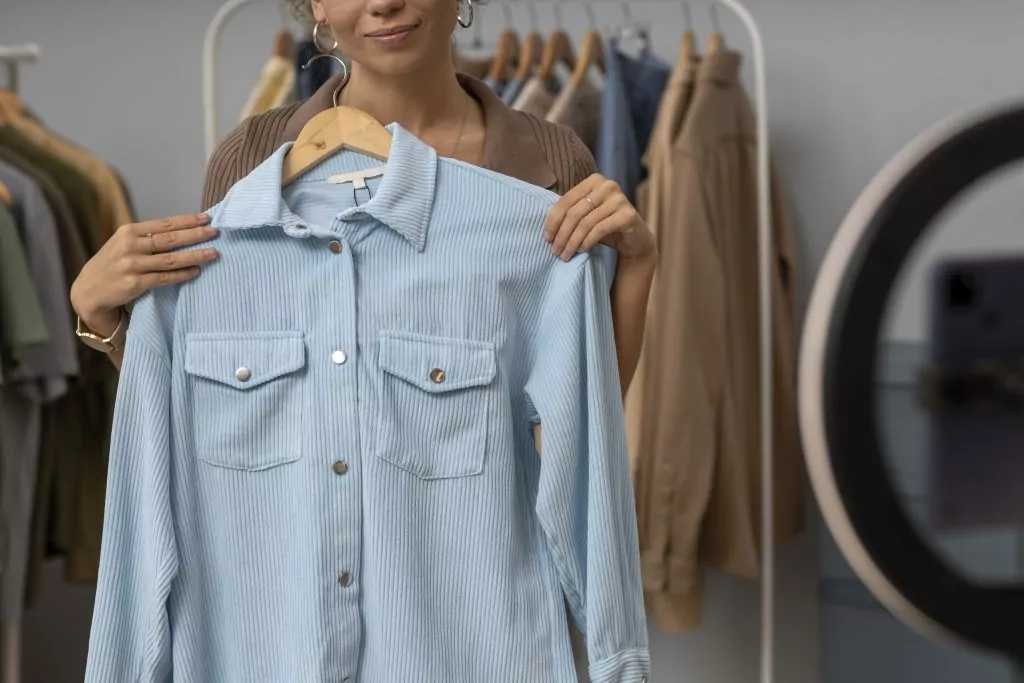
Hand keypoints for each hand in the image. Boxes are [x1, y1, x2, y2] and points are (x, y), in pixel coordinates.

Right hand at [70, 213, 218, 334]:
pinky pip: (164, 278)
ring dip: (194, 256)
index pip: (164, 224)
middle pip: (169, 239)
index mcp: (128, 232)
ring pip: (170, 259)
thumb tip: (182, 231)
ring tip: (213, 253)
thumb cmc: (112, 264)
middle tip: (215, 232)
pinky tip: (196, 271)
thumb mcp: (123, 244)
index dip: (187, 221)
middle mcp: (129, 246)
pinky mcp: (134, 283)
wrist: (88, 290)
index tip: (206, 217)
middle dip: (195, 234)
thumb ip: (146, 238)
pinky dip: (182, 274)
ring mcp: (132, 265)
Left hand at [544, 174, 655, 263]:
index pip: (566, 200)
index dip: (553, 221)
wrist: (635, 238)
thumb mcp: (585, 216)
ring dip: (572, 242)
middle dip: (561, 234)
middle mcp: (607, 185)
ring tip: (565, 255)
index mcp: (593, 181)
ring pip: (585, 223)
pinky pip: (599, 230)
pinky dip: (587, 242)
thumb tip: (546, 228)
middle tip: (555, 251)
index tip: (546, 238)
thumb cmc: (605, 226)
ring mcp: (619, 199)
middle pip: (574, 213)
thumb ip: (570, 213)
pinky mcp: (628, 215)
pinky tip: (581, 250)